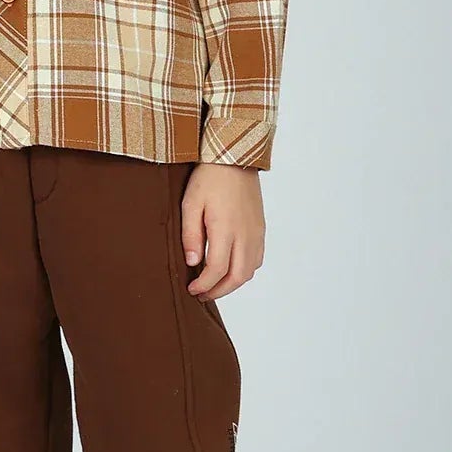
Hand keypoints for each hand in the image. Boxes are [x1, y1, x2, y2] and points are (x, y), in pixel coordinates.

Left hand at [180, 162, 265, 299]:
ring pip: (250, 271)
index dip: (204, 285)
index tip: (192, 289)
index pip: (216, 270)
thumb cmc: (209, 177)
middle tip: (202, 294)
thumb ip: (191, 235)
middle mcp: (245, 234)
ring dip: (232, 284)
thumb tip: (192, 263)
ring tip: (214, 285)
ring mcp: (256, 232)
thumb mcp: (191, 203)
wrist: (234, 157)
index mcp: (226, 228)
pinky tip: (229, 268)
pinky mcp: (260, 228)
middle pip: (237, 277)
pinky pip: (257, 259)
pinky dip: (244, 271)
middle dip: (219, 291)